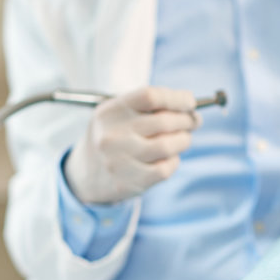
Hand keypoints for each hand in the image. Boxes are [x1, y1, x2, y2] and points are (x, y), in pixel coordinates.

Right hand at [63, 86, 200, 204]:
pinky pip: (164, 169)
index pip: (150, 96)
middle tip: (193, 122)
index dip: (177, 98)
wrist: (85, 174)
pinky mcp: (127, 182)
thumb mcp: (121, 114)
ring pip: (168, 146)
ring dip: (183, 140)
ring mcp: (118, 160)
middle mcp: (112, 134)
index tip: (190, 102)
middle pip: (164, 121)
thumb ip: (151, 107)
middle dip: (186, 120)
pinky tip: (168, 158)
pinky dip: (173, 161)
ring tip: (182, 139)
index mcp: (110, 111)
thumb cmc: (115, 136)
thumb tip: (190, 109)